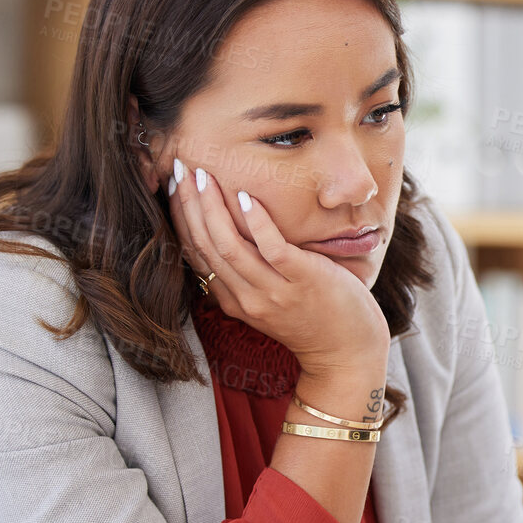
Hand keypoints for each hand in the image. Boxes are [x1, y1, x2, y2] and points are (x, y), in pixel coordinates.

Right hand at [168, 159, 388, 378]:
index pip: (196, 255)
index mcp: (234, 301)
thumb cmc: (314, 320)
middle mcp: (247, 298)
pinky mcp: (303, 281)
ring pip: (230, 246)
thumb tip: (229, 235)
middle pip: (206, 246)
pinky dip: (256, 222)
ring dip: (213, 208)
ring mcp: (274, 291)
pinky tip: (247, 197)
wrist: (348, 353)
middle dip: (188, 205)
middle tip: (180, 169)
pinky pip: (272, 248)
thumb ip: (247, 276)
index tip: (174, 186)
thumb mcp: (268, 302)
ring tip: (203, 177)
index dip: (180, 219)